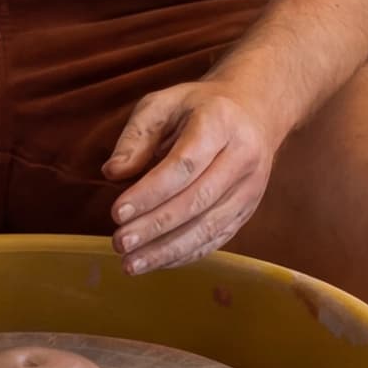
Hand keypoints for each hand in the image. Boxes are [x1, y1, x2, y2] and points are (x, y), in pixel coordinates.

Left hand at [103, 80, 285, 275]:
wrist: (254, 111)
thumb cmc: (199, 107)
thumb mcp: (163, 104)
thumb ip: (136, 136)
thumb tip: (113, 173)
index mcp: (220, 123)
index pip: (184, 164)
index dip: (150, 192)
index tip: (117, 212)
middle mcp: (243, 156)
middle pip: (197, 200)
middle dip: (155, 226)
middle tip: (119, 242)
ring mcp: (250, 187)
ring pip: (208, 227)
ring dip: (168, 249)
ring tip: (131, 263)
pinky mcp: (248, 209)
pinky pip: (216, 239)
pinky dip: (184, 254)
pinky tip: (156, 262)